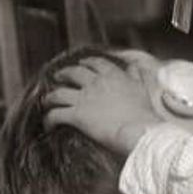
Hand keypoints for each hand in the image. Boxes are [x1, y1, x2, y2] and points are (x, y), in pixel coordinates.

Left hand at [45, 56, 164, 154]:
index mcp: (113, 76)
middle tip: (59, 77)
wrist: (139, 131)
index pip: (96, 63)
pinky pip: (56, 115)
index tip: (83, 64)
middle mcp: (96, 83)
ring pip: (59, 93)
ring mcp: (84, 99)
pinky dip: (49, 119)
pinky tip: (48, 124)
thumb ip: (136, 77)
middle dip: (64, 74)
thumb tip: (134, 68)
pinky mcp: (77, 116)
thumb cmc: (145, 114)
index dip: (87, 62)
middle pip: (73, 73)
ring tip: (47, 101)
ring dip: (50, 97)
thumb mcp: (143, 89)